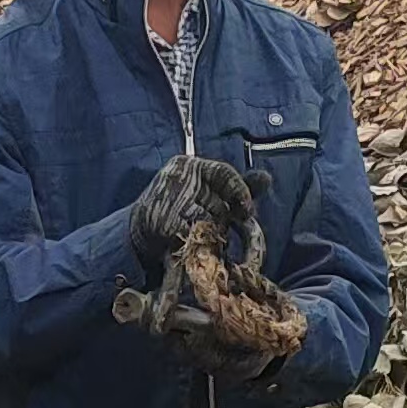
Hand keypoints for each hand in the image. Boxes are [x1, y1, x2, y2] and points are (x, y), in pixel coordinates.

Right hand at [127, 154, 255, 281]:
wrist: (139, 228)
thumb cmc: (178, 206)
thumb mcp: (205, 189)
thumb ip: (234, 186)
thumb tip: (267, 178)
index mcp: (188, 165)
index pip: (224, 174)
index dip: (240, 192)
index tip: (247, 210)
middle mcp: (177, 178)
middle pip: (218, 202)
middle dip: (222, 218)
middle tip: (216, 224)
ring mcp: (169, 201)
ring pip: (209, 221)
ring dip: (211, 232)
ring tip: (201, 232)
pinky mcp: (165, 224)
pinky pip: (196, 237)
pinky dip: (199, 242)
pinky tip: (192, 240)